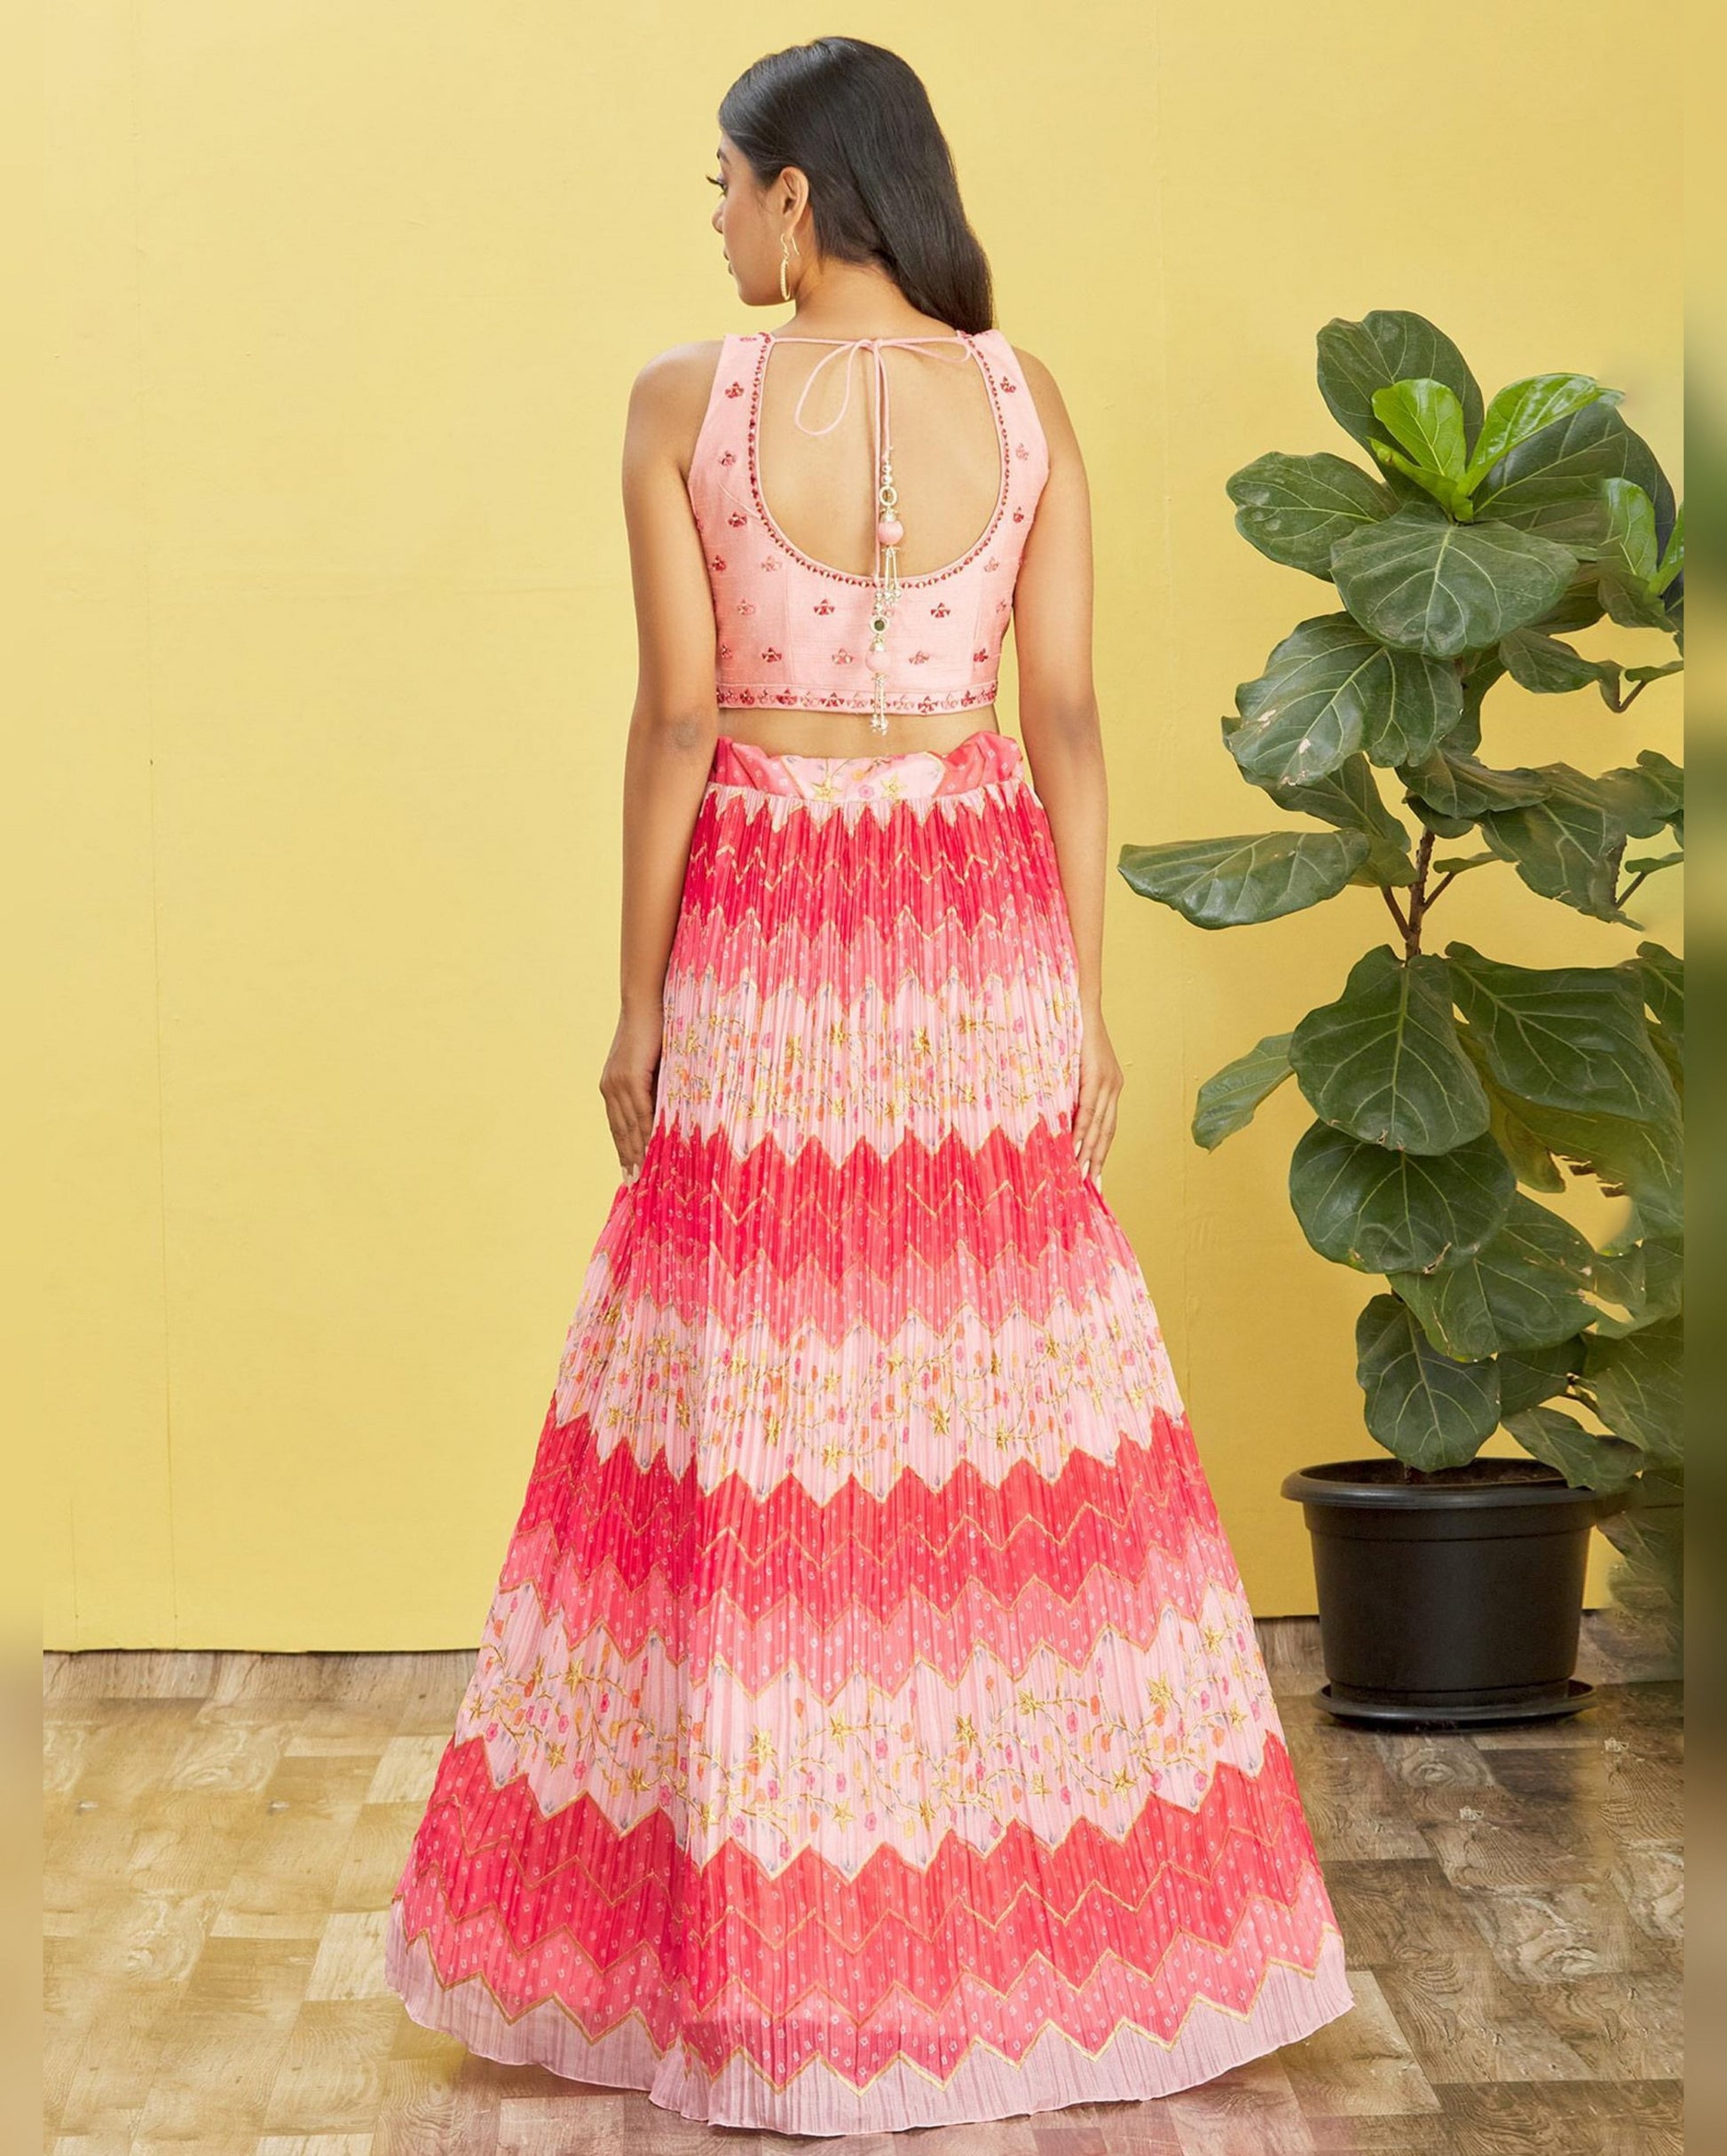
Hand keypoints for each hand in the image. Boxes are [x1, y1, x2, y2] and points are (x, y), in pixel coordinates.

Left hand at [601, 1003, 663, 1180]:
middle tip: (636, 1184)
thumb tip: (668, 1108)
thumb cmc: (655, 1029)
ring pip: (629, 1126)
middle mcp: (610, 1087)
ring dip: (637, 1152)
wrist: (646, 1001)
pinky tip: (653, 1149)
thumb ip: (656, 1086)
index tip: (630, 1172)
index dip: (624, 1150)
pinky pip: (640, 1112)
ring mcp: (618, 1082)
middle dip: (629, 1159)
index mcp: (612, 1086)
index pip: (618, 1125)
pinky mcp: (630, 1076)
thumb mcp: (653, 1064)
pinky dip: (647, 1132)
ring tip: (645, 1175)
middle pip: (620, 1132)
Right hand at [1072, 1006, 1122, 1184]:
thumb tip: (1057, 1113)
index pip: (1107, 1126)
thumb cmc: (1070, 1031)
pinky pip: (1090, 1108)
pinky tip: (1076, 1146)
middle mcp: (1114, 1086)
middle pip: (1107, 1131)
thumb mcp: (1071, 1065)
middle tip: (1092, 1186)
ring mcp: (1108, 1080)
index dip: (1101, 1152)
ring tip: (1081, 1173)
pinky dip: (1083, 1129)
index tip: (1096, 1175)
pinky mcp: (1097, 1073)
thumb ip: (1070, 1089)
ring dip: (1090, 1151)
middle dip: (1098, 1160)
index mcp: (1110, 1085)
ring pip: (1100, 1125)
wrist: (1080, 1001)